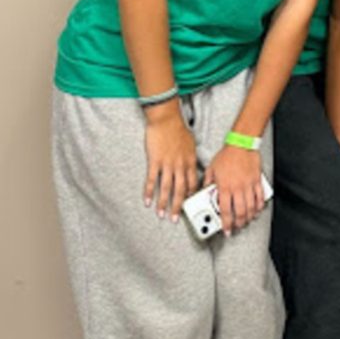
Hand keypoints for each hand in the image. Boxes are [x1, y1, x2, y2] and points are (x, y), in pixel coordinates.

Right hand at [143, 105, 198, 220]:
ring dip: (163, 203)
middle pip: (180, 190)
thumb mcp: (191, 144)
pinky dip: (149, 191)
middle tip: (174, 219)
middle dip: (177, 206)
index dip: (190, 196)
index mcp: (190, 161)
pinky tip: (146, 201)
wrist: (166, 120)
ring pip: (166, 188)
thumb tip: (192, 167)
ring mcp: (167, 164)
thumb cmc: (178, 130)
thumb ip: (191, 158)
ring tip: (161, 214)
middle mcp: (180, 165)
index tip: (188, 206)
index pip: (193, 184)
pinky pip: (151, 180)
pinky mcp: (155, 162)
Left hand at [203, 145, 264, 234]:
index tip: (226, 230)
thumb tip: (203, 191)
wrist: (242, 144)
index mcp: (224, 187)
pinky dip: (259, 205)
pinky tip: (257, 210)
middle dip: (238, 223)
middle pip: (240, 212)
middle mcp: (237, 188)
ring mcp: (249, 185)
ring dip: (249, 217)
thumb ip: (207, 182)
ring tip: (246, 221)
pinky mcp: (257, 181)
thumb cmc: (227, 155)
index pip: (225, 211)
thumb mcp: (211, 169)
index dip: (226, 223)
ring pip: (251, 207)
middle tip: (237, 227)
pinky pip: (260, 196)